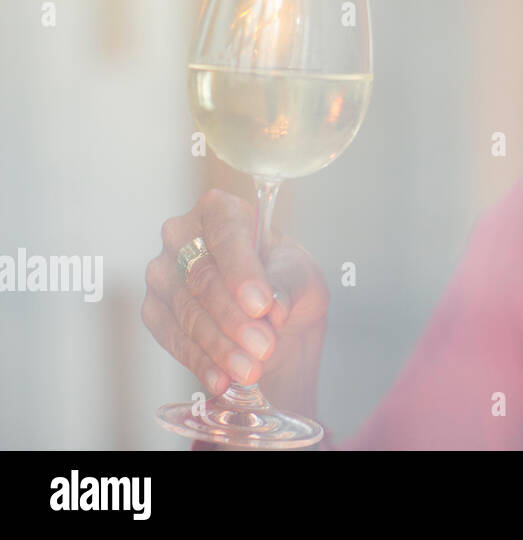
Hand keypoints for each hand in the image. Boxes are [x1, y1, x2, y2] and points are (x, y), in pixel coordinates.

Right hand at [141, 189, 329, 416]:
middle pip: (202, 278)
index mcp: (221, 210)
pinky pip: (172, 338)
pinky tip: (222, 378)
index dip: (242, 271)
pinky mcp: (154, 310)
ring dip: (220, 346)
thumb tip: (274, 308)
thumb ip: (289, 285)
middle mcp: (182, 235)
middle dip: (234, 318)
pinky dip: (200, 362)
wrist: (273, 317)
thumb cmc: (286, 281)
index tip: (261, 305)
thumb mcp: (303, 276)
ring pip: (187, 312)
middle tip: (264, 346)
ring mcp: (162, 273)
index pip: (227, 233)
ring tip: (250, 369)